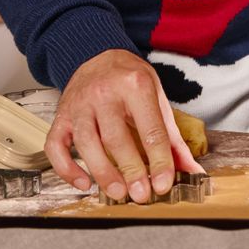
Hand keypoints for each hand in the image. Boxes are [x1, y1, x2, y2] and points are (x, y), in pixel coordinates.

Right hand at [45, 49, 202, 203]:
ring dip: (102, 172)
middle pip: (116, 138)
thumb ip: (173, 137)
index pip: (150, 129)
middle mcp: (105, 93)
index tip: (163, 183)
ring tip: (117, 192)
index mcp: (136, 85)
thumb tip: (191, 169)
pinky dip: (66, 168)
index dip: (158, 160)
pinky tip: (83, 183)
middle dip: (131, 170)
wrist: (99, 54)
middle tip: (141, 194)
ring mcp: (80, 104)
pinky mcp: (61, 116)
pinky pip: (56, 146)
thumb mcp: (157, 97)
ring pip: (86, 143)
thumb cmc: (130, 79)